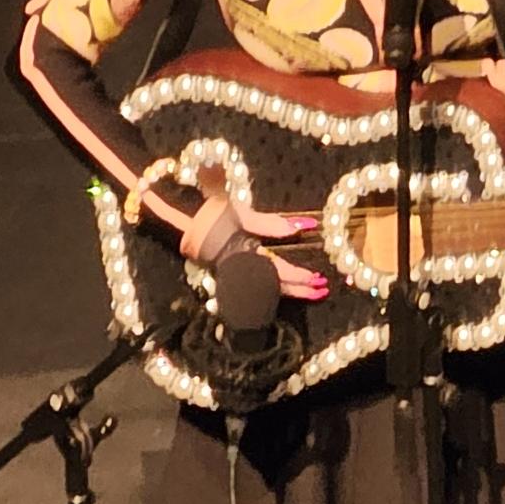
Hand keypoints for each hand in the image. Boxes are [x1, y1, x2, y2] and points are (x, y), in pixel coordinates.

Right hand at [186, 196, 328, 301]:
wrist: (181, 222)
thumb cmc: (210, 214)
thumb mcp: (238, 212)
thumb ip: (268, 223)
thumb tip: (297, 227)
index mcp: (240, 255)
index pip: (274, 271)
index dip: (296, 276)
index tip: (315, 277)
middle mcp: (240, 269)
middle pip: (275, 286)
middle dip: (301, 290)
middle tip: (323, 290)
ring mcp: (238, 274)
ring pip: (269, 289)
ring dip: (294, 291)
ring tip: (316, 292)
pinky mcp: (236, 273)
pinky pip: (261, 285)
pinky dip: (281, 288)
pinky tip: (295, 288)